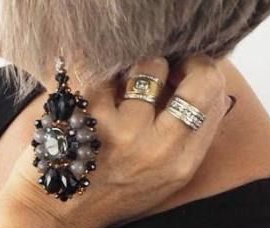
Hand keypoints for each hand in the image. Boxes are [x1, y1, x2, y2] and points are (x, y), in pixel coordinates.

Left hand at [0, 54, 234, 227]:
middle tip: (168, 59)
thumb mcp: (161, 175)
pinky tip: (88, 73)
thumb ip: (184, 136)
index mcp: (183, 162)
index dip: (205, 71)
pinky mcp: (90, 114)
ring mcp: (125, 131)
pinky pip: (103, 67)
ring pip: (149, 66)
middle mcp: (161, 148)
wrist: (54, 211)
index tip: (187, 66)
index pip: (215, 98)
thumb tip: (198, 79)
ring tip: (121, 75)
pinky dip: (96, 64)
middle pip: (201, 80)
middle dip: (188, 58)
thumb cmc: (111, 186)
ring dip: (136, 63)